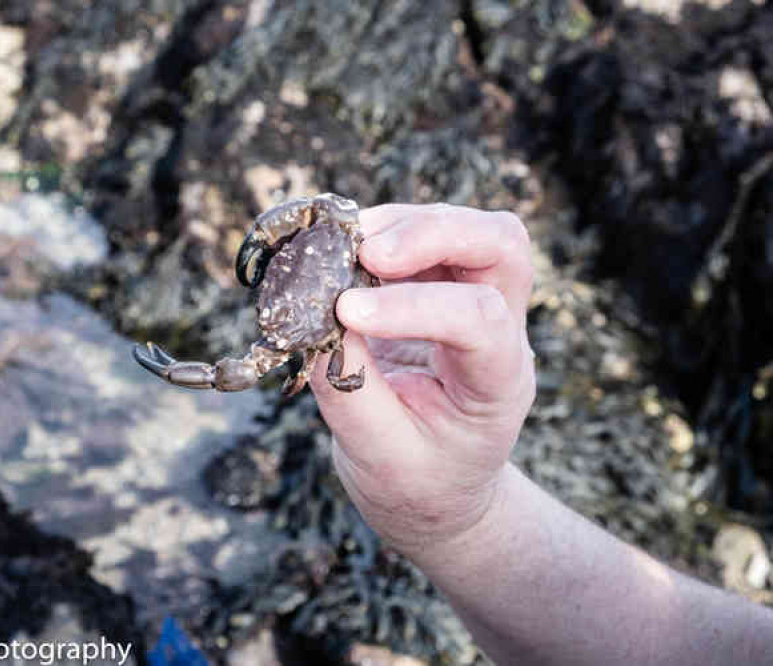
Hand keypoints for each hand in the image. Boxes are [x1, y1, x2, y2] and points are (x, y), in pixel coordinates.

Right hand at [310, 203, 535, 558]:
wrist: (436, 491)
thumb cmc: (416, 484)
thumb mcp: (378, 457)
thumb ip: (349, 389)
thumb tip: (316, 316)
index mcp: (499, 383)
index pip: (480, 319)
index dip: (413, 306)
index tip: (345, 313)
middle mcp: (501, 331)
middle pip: (500, 243)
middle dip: (432, 231)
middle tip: (364, 249)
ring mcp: (474, 301)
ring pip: (463, 227)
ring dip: (399, 224)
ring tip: (336, 246)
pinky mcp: (437, 289)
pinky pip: (418, 237)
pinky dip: (376, 231)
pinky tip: (335, 248)